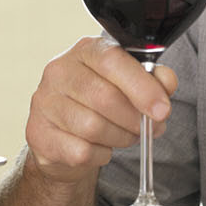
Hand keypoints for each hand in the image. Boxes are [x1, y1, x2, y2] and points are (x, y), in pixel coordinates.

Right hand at [23, 37, 177, 183]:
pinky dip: (100, 154)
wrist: (64, 136)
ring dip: (119, 137)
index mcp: (85, 51)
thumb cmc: (99, 104)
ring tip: (124, 135)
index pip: (112, 61)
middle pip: (105, 98)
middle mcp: (59, 71)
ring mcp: (44, 103)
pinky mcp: (38, 133)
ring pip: (93, 127)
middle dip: (134, 119)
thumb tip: (166, 81)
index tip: (162, 109)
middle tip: (148, 128)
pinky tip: (99, 147)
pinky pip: (81, 151)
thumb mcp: (129, 85)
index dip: (142, 87)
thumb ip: (152, 80)